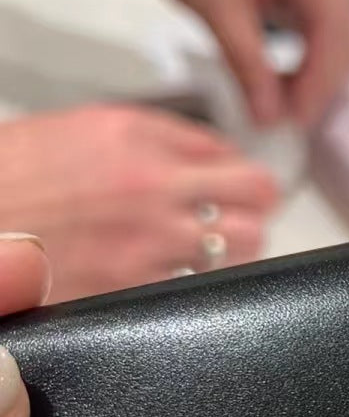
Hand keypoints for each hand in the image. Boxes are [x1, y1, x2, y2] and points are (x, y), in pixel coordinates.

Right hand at [0, 105, 279, 303]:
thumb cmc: (14, 178)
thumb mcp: (80, 131)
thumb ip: (152, 139)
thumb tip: (213, 156)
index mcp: (137, 136)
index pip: (231, 153)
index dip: (241, 175)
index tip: (238, 190)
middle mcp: (152, 183)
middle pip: (256, 195)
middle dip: (254, 209)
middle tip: (237, 221)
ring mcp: (148, 238)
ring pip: (242, 244)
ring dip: (235, 249)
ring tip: (210, 254)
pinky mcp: (136, 285)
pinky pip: (203, 284)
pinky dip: (202, 283)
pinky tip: (180, 278)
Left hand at [112, 0, 348, 126]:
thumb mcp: (213, 1)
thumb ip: (245, 62)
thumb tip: (269, 115)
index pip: (334, 27)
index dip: (320, 80)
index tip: (296, 118)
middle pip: (345, 38)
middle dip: (320, 84)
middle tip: (285, 120)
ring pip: (338, 42)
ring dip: (315, 78)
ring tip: (279, 106)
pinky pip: (321, 35)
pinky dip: (306, 64)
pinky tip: (280, 84)